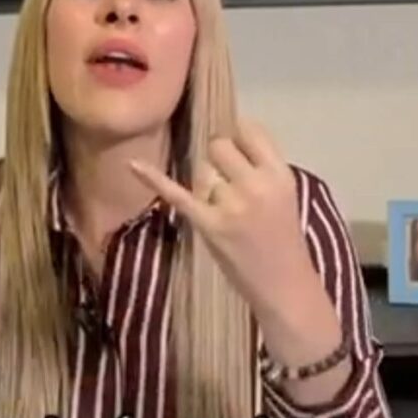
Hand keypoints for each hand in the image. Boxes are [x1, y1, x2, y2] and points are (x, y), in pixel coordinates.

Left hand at [129, 119, 313, 318]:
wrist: (285, 287)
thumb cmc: (284, 240)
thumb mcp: (285, 194)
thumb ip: (260, 168)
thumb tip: (226, 140)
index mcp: (279, 173)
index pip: (249, 130)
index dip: (238, 139)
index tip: (238, 154)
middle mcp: (255, 184)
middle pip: (218, 145)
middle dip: (218, 161)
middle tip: (227, 186)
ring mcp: (230, 205)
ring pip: (202, 170)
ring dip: (206, 185)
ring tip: (222, 210)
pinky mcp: (208, 225)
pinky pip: (177, 195)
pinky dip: (152, 179)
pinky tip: (132, 164)